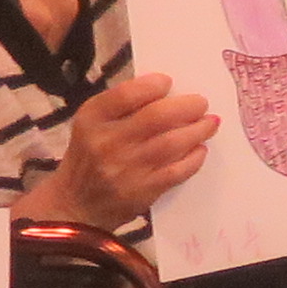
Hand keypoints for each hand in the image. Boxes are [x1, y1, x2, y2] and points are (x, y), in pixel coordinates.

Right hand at [35, 73, 216, 228]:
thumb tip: (168, 93)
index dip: (152, 86)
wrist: (76, 205)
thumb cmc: (89, 156)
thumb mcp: (92, 124)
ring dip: (198, 130)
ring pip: (172, 144)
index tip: (168, 82)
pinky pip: (176, 171)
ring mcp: (126, 170)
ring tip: (210, 122)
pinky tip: (200, 149)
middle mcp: (107, 143)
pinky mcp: (142, 192)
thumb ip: (122, 106)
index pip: (126, 95)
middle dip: (187, 107)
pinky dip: (194, 158)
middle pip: (156, 118)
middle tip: (201, 103)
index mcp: (92, 119)